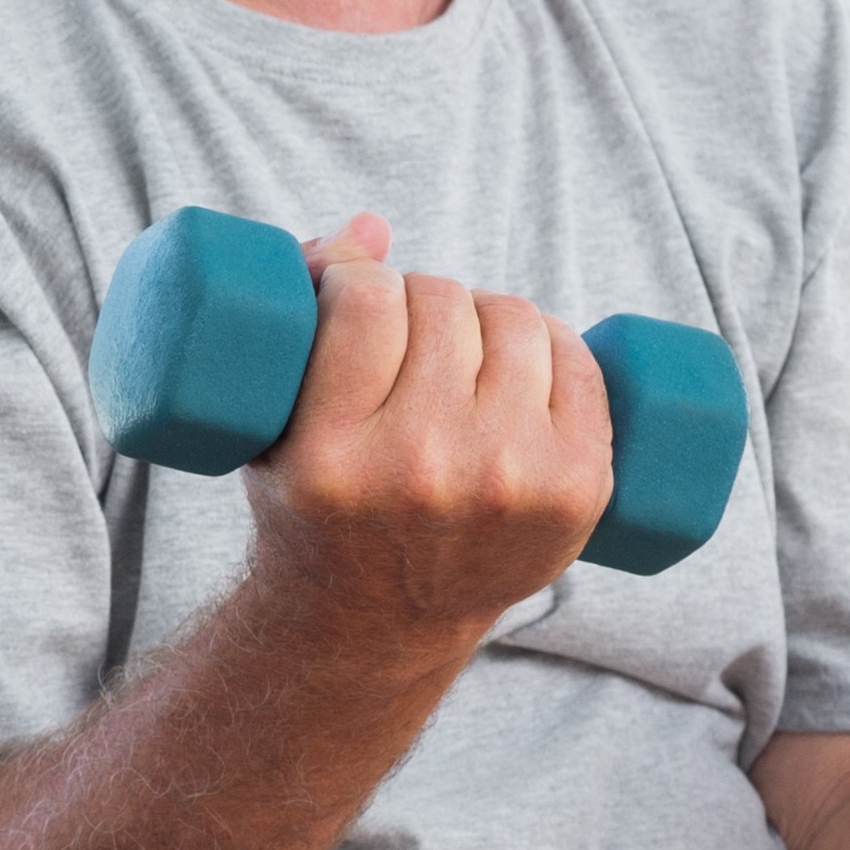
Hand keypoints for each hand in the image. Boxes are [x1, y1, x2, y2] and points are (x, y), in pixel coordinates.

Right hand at [245, 215, 613, 657]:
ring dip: (486, 312)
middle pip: (441, 303)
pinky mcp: (575, 491)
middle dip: (420, 296)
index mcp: (332, 458)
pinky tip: (528, 352)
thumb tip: (371, 226)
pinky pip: (578, 364)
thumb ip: (298, 325)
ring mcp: (508, 483)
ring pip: (513, 319)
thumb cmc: (313, 508)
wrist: (378, 622)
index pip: (367, 301)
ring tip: (463, 342)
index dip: (356, 271)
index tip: (349, 284)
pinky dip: (554, 342)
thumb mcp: (271, 433)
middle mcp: (422, 471)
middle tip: (407, 328)